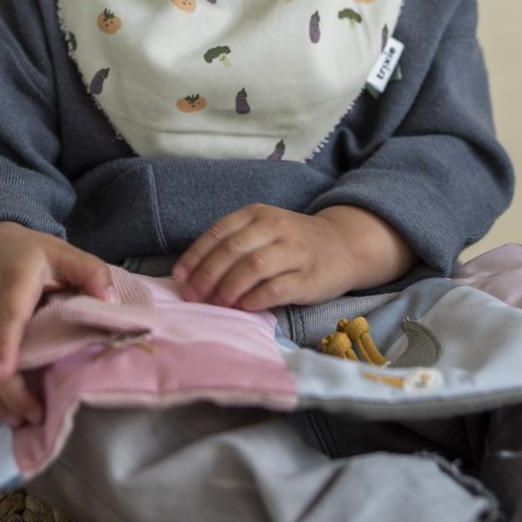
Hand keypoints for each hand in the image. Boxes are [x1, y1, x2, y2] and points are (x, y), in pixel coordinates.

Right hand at [0, 221, 117, 422]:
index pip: (7, 318)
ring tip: (16, 420)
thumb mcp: (65, 253)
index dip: (5, 346)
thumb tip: (110, 302)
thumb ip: (91, 272)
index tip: (7, 375)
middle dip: (6, 392)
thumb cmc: (32, 255)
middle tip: (34, 417)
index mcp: (13, 284)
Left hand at [171, 203, 413, 310]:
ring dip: (229, 288)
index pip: (219, 232)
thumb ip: (232, 245)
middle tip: (193, 296)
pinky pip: (276, 288)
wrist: (342, 246)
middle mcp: (276, 228)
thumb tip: (191, 275)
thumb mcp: (262, 231)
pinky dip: (255, 299)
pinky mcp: (308, 276)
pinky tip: (243, 307)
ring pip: (253, 267)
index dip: (196, 255)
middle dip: (208, 275)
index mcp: (258, 214)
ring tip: (216, 304)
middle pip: (233, 250)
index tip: (179, 276)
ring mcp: (294, 251)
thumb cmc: (291, 244)